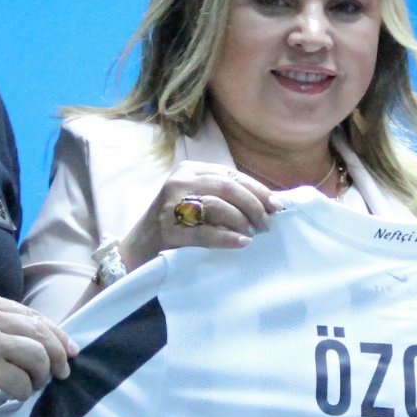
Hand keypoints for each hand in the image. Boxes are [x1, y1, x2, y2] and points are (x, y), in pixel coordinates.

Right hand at [0, 291, 76, 415]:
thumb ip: (1, 328)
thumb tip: (46, 344)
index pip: (33, 315)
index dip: (57, 334)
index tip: (69, 350)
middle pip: (41, 332)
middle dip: (58, 355)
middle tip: (62, 373)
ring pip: (37, 355)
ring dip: (42, 375)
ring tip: (33, 385)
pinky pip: (21, 380)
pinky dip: (24, 391)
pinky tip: (14, 395)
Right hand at [120, 162, 276, 270]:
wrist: (139, 247)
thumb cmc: (176, 223)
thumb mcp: (197, 199)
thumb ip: (225, 196)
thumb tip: (269, 201)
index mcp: (190, 170)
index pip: (231, 174)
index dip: (257, 190)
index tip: (276, 206)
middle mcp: (180, 181)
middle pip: (227, 187)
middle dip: (254, 205)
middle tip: (267, 224)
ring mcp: (171, 204)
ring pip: (217, 205)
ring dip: (241, 221)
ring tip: (252, 234)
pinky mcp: (168, 229)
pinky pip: (205, 232)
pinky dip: (226, 238)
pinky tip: (241, 243)